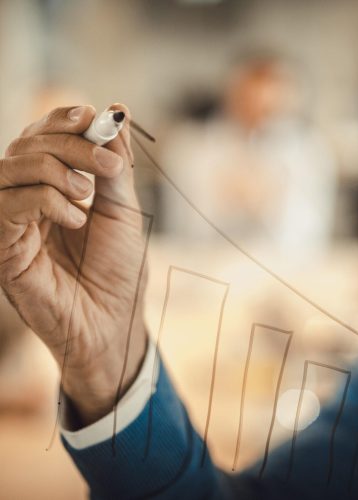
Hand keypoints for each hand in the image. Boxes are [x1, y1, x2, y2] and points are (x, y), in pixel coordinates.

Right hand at [0, 105, 147, 423]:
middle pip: (28, 146)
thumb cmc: (118, 269)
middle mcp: (27, 201)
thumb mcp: (123, 209)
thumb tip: (115, 110)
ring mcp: (12, 224)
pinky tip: (75, 220)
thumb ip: (115, 164)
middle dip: (70, 144)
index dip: (62, 119)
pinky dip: (46, 200)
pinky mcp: (3, 247)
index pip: (44, 138)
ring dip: (57, 170)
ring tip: (88, 195)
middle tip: (106, 166)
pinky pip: (8, 203)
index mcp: (54, 189)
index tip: (90, 115)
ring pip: (12, 167)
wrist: (112, 321)